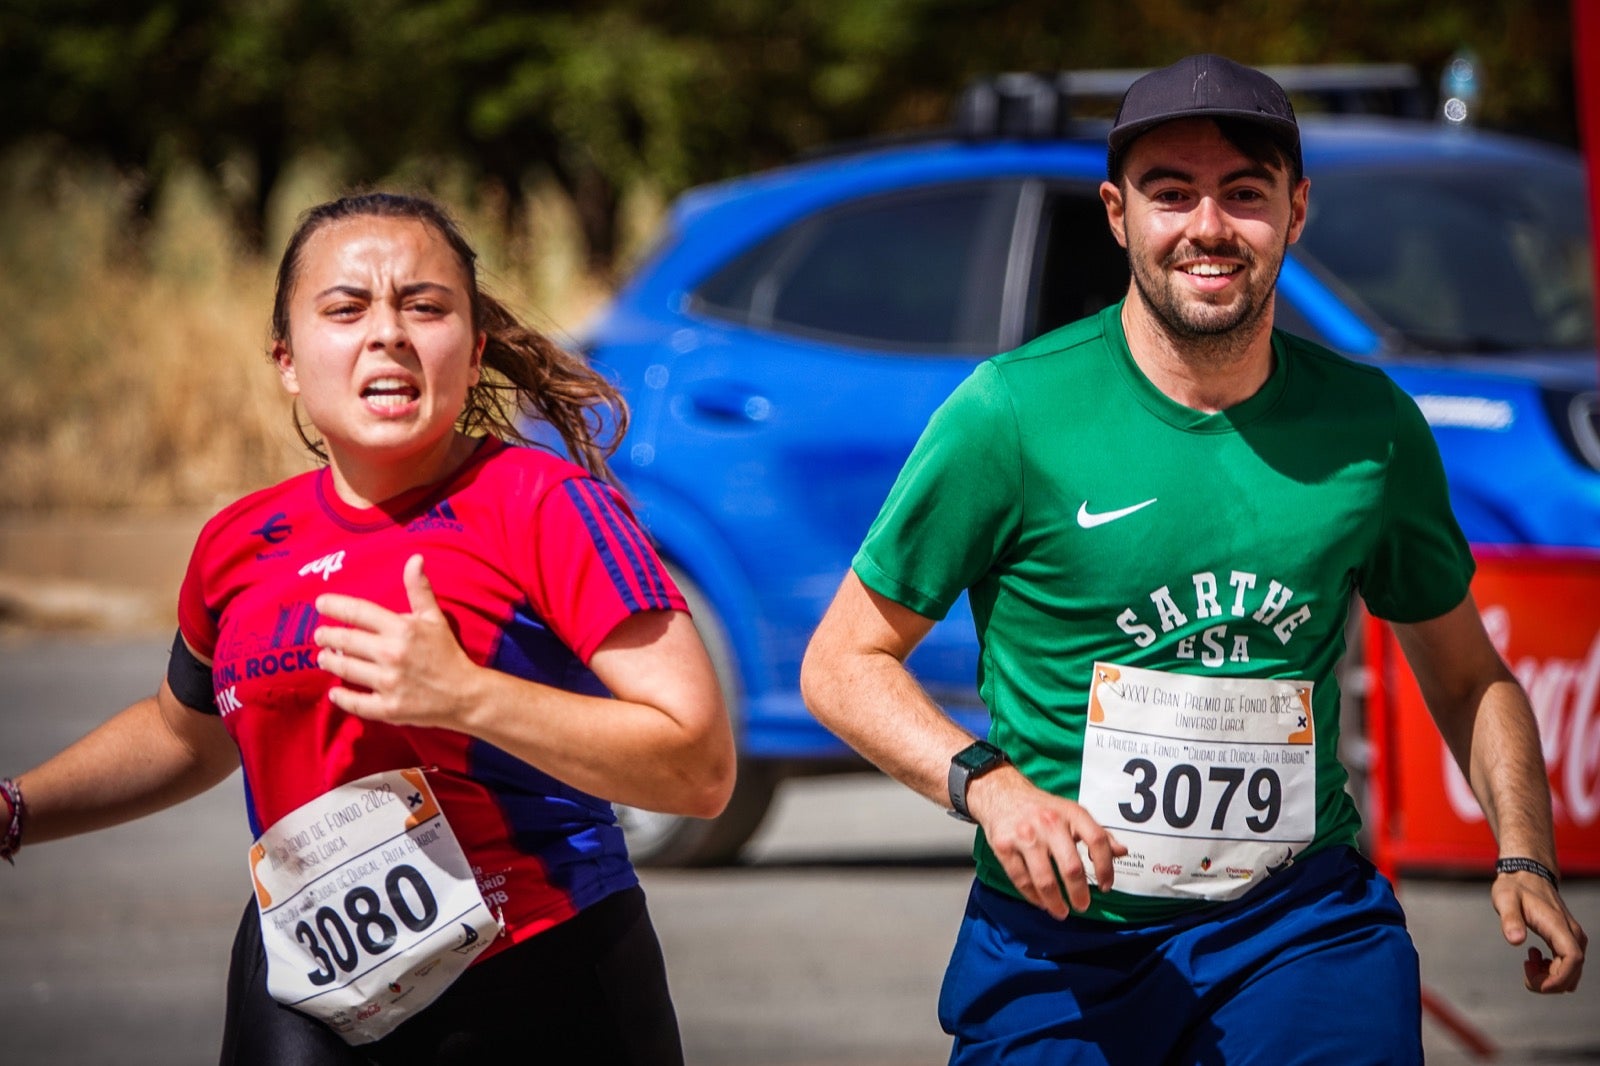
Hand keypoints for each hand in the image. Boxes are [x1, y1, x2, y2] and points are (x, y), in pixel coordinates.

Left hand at [313, 554, 477, 728]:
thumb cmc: (447, 653)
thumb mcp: (434, 618)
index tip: (320, 603)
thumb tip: (415, 558)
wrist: (465, 694)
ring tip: (323, 658)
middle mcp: (391, 654)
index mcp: (402, 629)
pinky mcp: (388, 708)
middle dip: (327, 636)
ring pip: (346, 669)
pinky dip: (342, 698)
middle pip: (346, 641)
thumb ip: (419, 589)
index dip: (335, 606)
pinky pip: (356, 703)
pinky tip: (334, 693)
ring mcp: (388, 682)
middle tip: (320, 635)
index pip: (359, 612)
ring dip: (330, 662)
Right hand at [966, 766, 1127, 918]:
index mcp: (1071, 813)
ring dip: (1055, 902)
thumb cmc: (1043, 808)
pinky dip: (1033, 896)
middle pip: (1071, 867)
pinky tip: (1041, 902)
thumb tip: (1122, 852)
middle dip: (1079, 893)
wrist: (1001, 793)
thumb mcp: (1072, 813)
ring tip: (1062, 911)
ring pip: (1044, 879)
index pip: (1097, 840)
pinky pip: (1020, 879)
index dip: (1106, 867)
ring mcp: (1024, 835)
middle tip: (1083, 906)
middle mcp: (1049, 822)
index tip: (1106, 886)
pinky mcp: (1003, 846)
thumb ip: (1098, 833)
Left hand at [1491, 870, 1586, 993]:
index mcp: (1558, 926)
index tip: (1535, 983)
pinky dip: (1552, 969)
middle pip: (1573, 971)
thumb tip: (1515, 940)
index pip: (1573, 959)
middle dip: (1549, 982)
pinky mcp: (1568, 939)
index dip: (1558, 978)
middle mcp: (1572, 934)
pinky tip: (1533, 957)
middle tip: (1526, 970)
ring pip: (1572, 971)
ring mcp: (1572, 937)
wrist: (1526, 874)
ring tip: (1528, 961)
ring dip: (1550, 976)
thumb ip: (1510, 919)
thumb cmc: (1514, 887)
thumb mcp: (1505, 899)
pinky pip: (1568, 964)